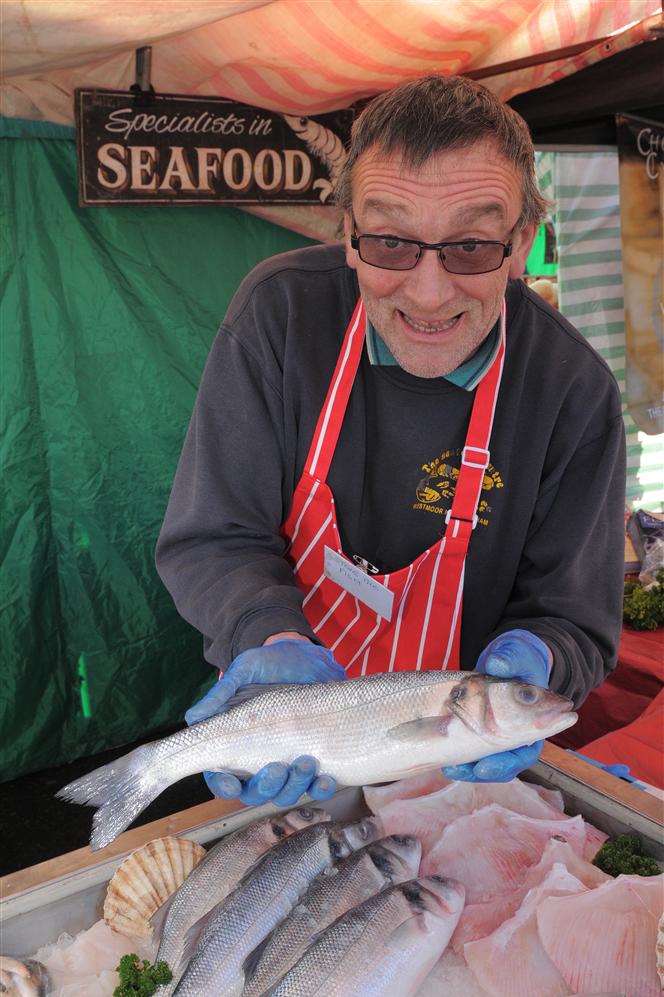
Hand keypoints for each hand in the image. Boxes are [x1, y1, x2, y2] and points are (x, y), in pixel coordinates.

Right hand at [185, 639, 345, 805]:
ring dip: (293, 787)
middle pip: (255, 793)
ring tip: (305, 763)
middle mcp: (259, 760)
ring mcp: (288, 763)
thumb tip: (193, 717)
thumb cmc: (266, 666)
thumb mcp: (242, 672)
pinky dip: (319, 789)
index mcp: (236, 746)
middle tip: (277, 768)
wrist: (305, 656)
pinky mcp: (315, 760)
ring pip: (285, 793)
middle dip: (265, 787)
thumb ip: (219, 694)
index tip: (232, 782)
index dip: (225, 786)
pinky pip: (316, 787)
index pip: (223, 778)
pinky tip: (325, 779)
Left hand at [443, 629, 551, 782]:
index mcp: (532, 717)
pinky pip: (473, 751)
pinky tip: (446, 761)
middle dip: (488, 771)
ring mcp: (497, 732)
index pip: (526, 749)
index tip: (487, 764)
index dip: (508, 761)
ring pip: (489, 761)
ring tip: (451, 770)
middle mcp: (516, 731)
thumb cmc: (519, 658)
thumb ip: (510, 658)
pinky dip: (461, 759)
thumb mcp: (517, 653)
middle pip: (507, 762)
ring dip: (471, 769)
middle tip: (470, 771)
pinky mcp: (480, 731)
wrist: (507, 659)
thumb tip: (497, 664)